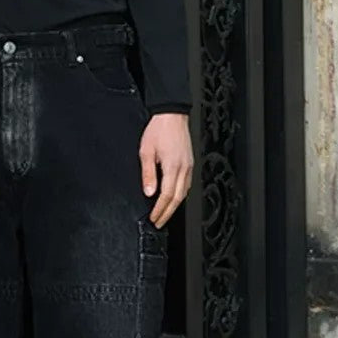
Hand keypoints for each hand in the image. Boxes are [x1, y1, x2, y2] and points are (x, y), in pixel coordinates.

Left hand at [140, 112, 192, 227]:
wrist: (172, 115)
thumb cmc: (159, 129)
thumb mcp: (146, 151)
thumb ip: (148, 174)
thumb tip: (149, 192)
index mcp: (173, 166)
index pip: (166, 196)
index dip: (160, 210)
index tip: (153, 218)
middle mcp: (184, 168)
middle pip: (177, 198)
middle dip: (167, 213)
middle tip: (159, 222)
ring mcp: (189, 166)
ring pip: (184, 193)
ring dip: (174, 206)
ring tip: (164, 214)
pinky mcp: (190, 163)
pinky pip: (187, 184)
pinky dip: (180, 195)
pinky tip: (174, 198)